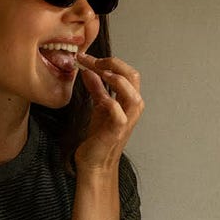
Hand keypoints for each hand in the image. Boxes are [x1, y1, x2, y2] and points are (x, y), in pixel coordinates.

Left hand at [74, 53, 142, 172]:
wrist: (95, 162)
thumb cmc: (99, 136)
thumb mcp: (98, 106)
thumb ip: (97, 88)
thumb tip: (88, 70)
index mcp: (128, 100)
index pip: (127, 72)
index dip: (109, 61)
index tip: (87, 57)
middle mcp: (131, 108)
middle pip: (133, 77)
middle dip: (114, 64)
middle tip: (92, 61)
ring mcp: (126, 120)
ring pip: (133, 95)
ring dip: (116, 80)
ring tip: (99, 72)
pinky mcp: (117, 132)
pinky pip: (119, 114)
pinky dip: (111, 102)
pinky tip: (99, 97)